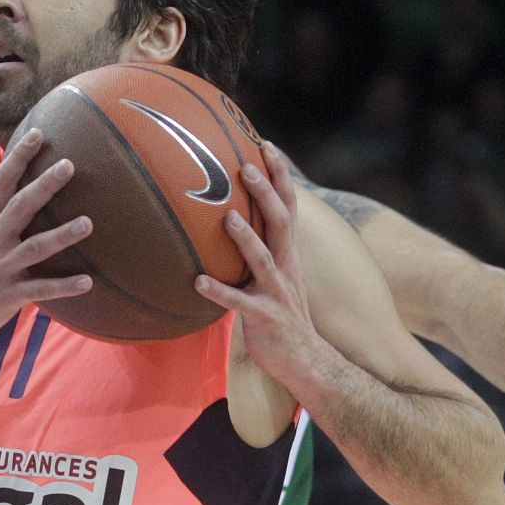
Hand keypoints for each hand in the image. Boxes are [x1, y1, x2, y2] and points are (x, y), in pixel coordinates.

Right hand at [0, 128, 92, 347]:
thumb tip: (13, 200)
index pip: (0, 182)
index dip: (18, 156)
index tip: (37, 132)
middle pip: (20, 206)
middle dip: (44, 185)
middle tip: (69, 165)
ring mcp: (0, 269)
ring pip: (35, 247)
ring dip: (62, 235)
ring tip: (88, 223)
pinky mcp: (7, 296)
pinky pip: (41, 290)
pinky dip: (64, 286)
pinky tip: (88, 282)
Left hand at [194, 142, 320, 380]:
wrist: (306, 360)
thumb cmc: (282, 313)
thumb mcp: (277, 274)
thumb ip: (261, 247)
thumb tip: (234, 217)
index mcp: (289, 253)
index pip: (289, 206)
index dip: (280, 175)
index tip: (265, 144)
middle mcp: (286, 267)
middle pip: (281, 222)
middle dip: (266, 193)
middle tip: (246, 167)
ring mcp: (277, 292)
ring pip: (263, 259)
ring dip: (245, 238)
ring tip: (227, 217)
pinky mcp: (265, 317)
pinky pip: (240, 303)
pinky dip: (220, 292)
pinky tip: (198, 282)